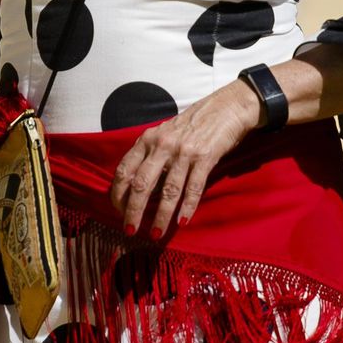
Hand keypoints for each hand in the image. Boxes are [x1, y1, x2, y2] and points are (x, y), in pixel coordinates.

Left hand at [109, 81, 260, 239]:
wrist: (225, 108)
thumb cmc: (191, 125)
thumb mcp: (163, 134)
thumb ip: (149, 154)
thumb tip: (133, 185)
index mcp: (148, 139)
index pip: (124, 170)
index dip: (118, 193)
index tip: (117, 211)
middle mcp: (162, 145)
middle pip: (142, 184)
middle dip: (133, 211)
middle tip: (130, 230)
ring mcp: (184, 152)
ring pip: (168, 191)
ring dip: (161, 216)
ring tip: (156, 233)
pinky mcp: (205, 158)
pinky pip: (193, 188)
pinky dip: (187, 207)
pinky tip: (182, 222)